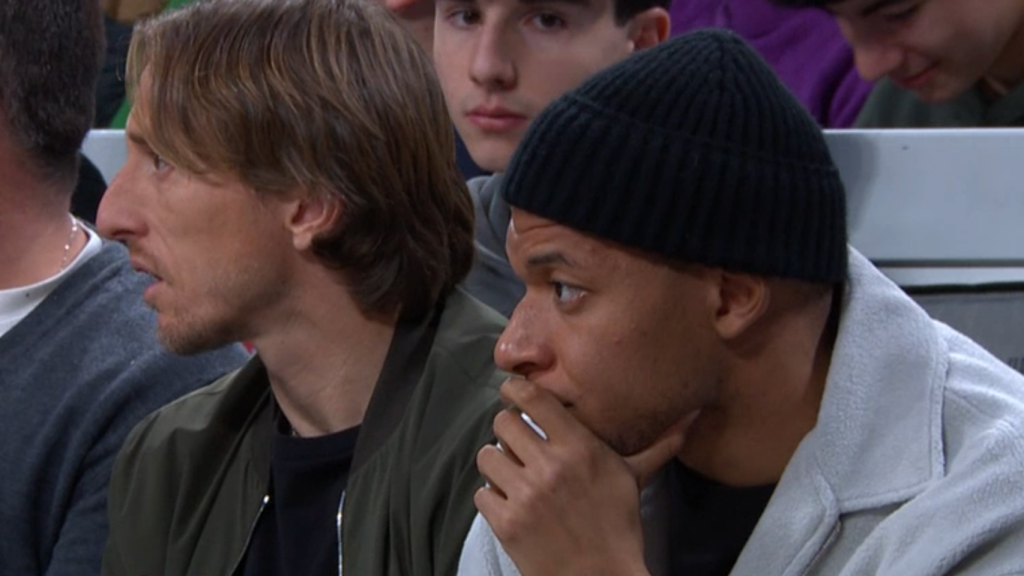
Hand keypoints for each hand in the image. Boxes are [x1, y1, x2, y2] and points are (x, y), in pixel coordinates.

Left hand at [475, 378, 695, 575]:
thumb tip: (692, 417)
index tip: (512, 392)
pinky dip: (492, 497)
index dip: (515, 390)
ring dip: (497, 464)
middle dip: (507, 431)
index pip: (533, 399)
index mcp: (580, 449)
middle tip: (518, 443)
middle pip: (503, 422)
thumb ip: (654, 446)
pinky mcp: (506, 522)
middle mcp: (550, 467)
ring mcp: (525, 495)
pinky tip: (511, 503)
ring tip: (513, 475)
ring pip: (487, 455)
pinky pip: (480, 492)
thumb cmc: (617, 527)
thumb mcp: (632, 480)